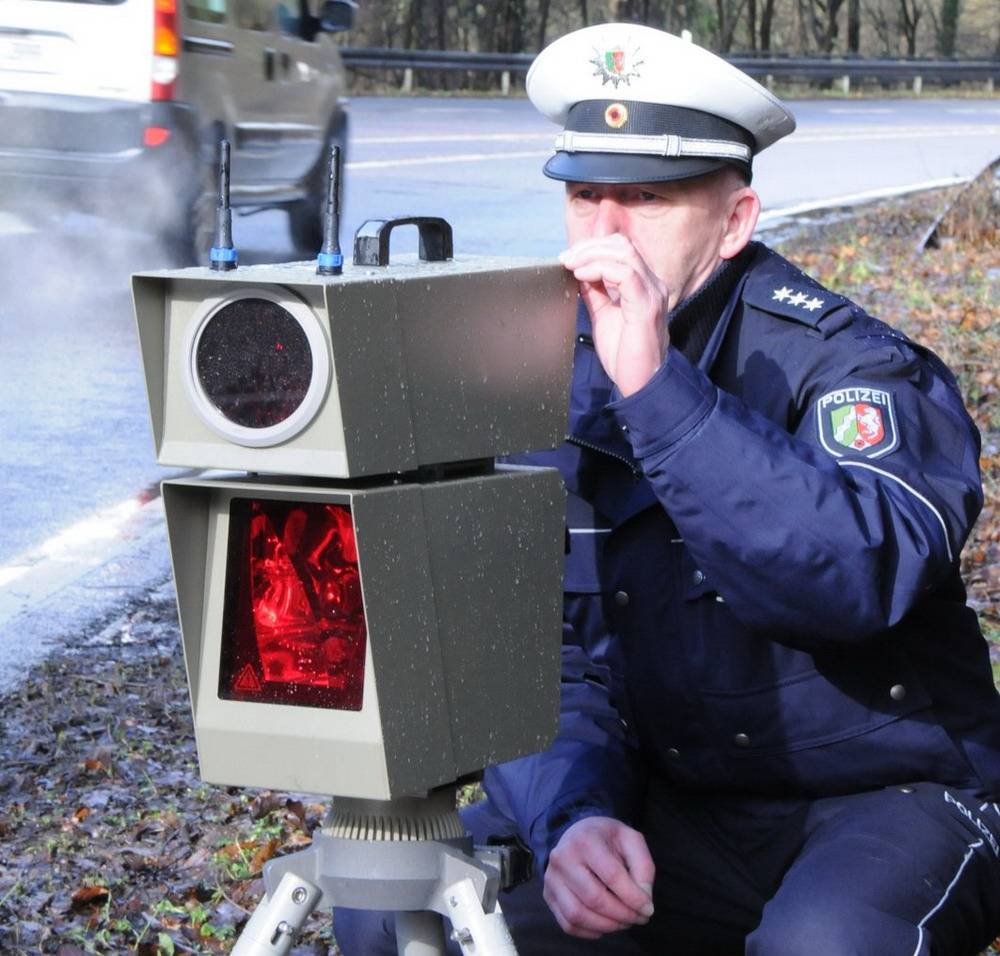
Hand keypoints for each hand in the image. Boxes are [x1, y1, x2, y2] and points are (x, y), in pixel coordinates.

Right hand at [543, 816, 655, 939]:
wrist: (576, 832)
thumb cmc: (606, 838)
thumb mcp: (630, 839)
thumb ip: (643, 867)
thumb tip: (644, 900)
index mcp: (585, 840)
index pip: (612, 876)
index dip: (634, 898)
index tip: (649, 908)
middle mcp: (562, 858)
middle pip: (594, 898)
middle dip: (622, 915)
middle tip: (639, 918)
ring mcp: (551, 878)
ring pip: (578, 915)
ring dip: (607, 926)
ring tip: (624, 922)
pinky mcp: (548, 895)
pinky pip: (568, 924)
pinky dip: (590, 931)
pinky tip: (605, 924)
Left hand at [559, 235, 669, 396]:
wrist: (641, 383)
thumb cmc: (625, 355)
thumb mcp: (604, 316)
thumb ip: (596, 293)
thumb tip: (580, 273)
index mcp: (643, 285)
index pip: (621, 249)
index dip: (593, 247)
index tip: (568, 259)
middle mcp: (652, 284)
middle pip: (622, 245)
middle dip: (589, 247)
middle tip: (566, 259)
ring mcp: (652, 293)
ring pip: (624, 253)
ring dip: (592, 255)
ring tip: (572, 266)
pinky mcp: (647, 306)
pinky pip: (625, 273)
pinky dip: (600, 269)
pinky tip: (582, 276)